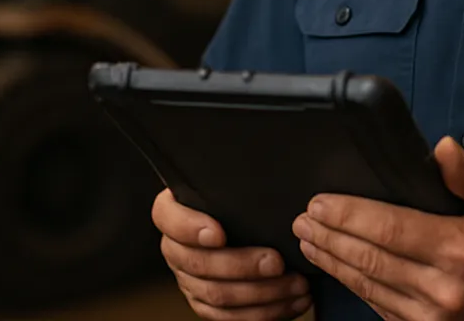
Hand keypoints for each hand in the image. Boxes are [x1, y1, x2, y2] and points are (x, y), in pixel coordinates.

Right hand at [152, 188, 312, 319]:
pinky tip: (290, 302)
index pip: (169, 219)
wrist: (236, 217)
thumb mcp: (231, 179)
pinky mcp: (206, 302)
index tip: (219, 232)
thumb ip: (236, 175)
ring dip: (260, 294)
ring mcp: (189, 278)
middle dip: (241, 265)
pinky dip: (263, 313)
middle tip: (276, 261)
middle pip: (198, 264)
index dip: (191, 228)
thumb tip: (270, 159)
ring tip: (294, 283)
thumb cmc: (236, 193)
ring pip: (217, 295)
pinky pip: (229, 317)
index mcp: (173, 212)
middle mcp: (176, 248)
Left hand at [291, 137, 463, 319]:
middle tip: (302, 219)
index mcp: (460, 251)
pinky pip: (383, 309)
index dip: (348, 215)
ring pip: (369, 288)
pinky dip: (357, 287)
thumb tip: (440, 149)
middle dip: (330, 238)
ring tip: (309, 241)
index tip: (319, 201)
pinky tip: (341, 268)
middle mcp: (443, 292)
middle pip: (369, 260)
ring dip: (335, 263)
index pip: (388, 229)